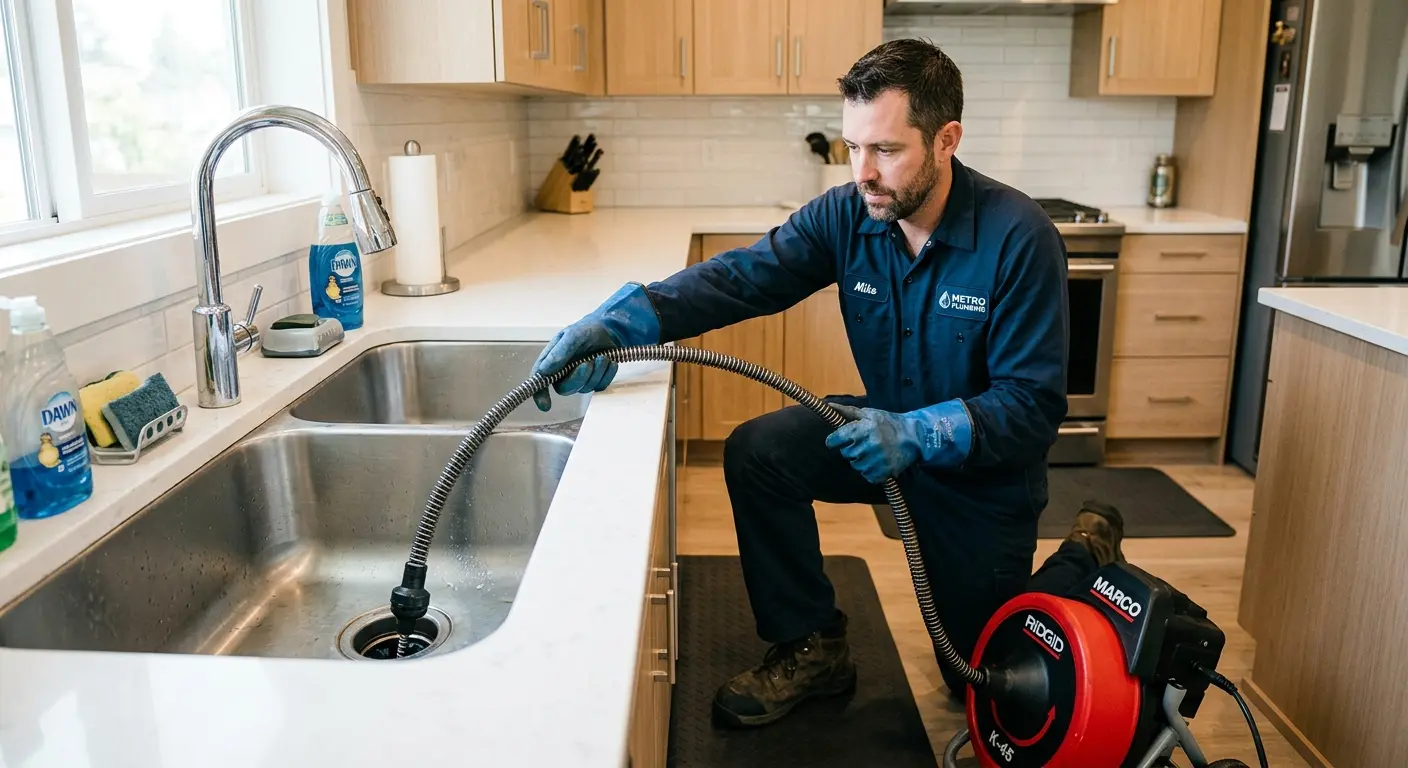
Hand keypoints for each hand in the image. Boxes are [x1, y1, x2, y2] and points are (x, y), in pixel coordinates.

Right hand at [531, 282, 660, 410]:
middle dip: (578, 378)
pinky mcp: (595, 381)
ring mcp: (580, 378)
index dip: (539, 394)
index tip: (545, 405)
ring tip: (601, 356)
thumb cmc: (586, 330)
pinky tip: (609, 362)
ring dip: (596, 373)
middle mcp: (563, 373)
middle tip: (588, 364)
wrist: (609, 330)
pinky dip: (607, 374)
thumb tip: (543, 371)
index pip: (540, 380)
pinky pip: (600, 386)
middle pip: (565, 389)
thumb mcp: (572, 335)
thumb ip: (559, 352)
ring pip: (585, 388)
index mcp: (551, 361)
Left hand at [823, 404, 922, 483]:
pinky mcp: (884, 472)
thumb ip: (847, 412)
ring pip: (855, 466)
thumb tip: (828, 406)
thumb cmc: (888, 422)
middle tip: (862, 443)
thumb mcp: (868, 414)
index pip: (836, 439)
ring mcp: (877, 460)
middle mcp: (869, 445)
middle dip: (851, 449)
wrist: (914, 436)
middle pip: (845, 454)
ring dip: (860, 460)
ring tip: (871, 452)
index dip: (834, 440)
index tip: (835, 441)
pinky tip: (876, 462)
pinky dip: (869, 471)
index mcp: (863, 429)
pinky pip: (867, 475)